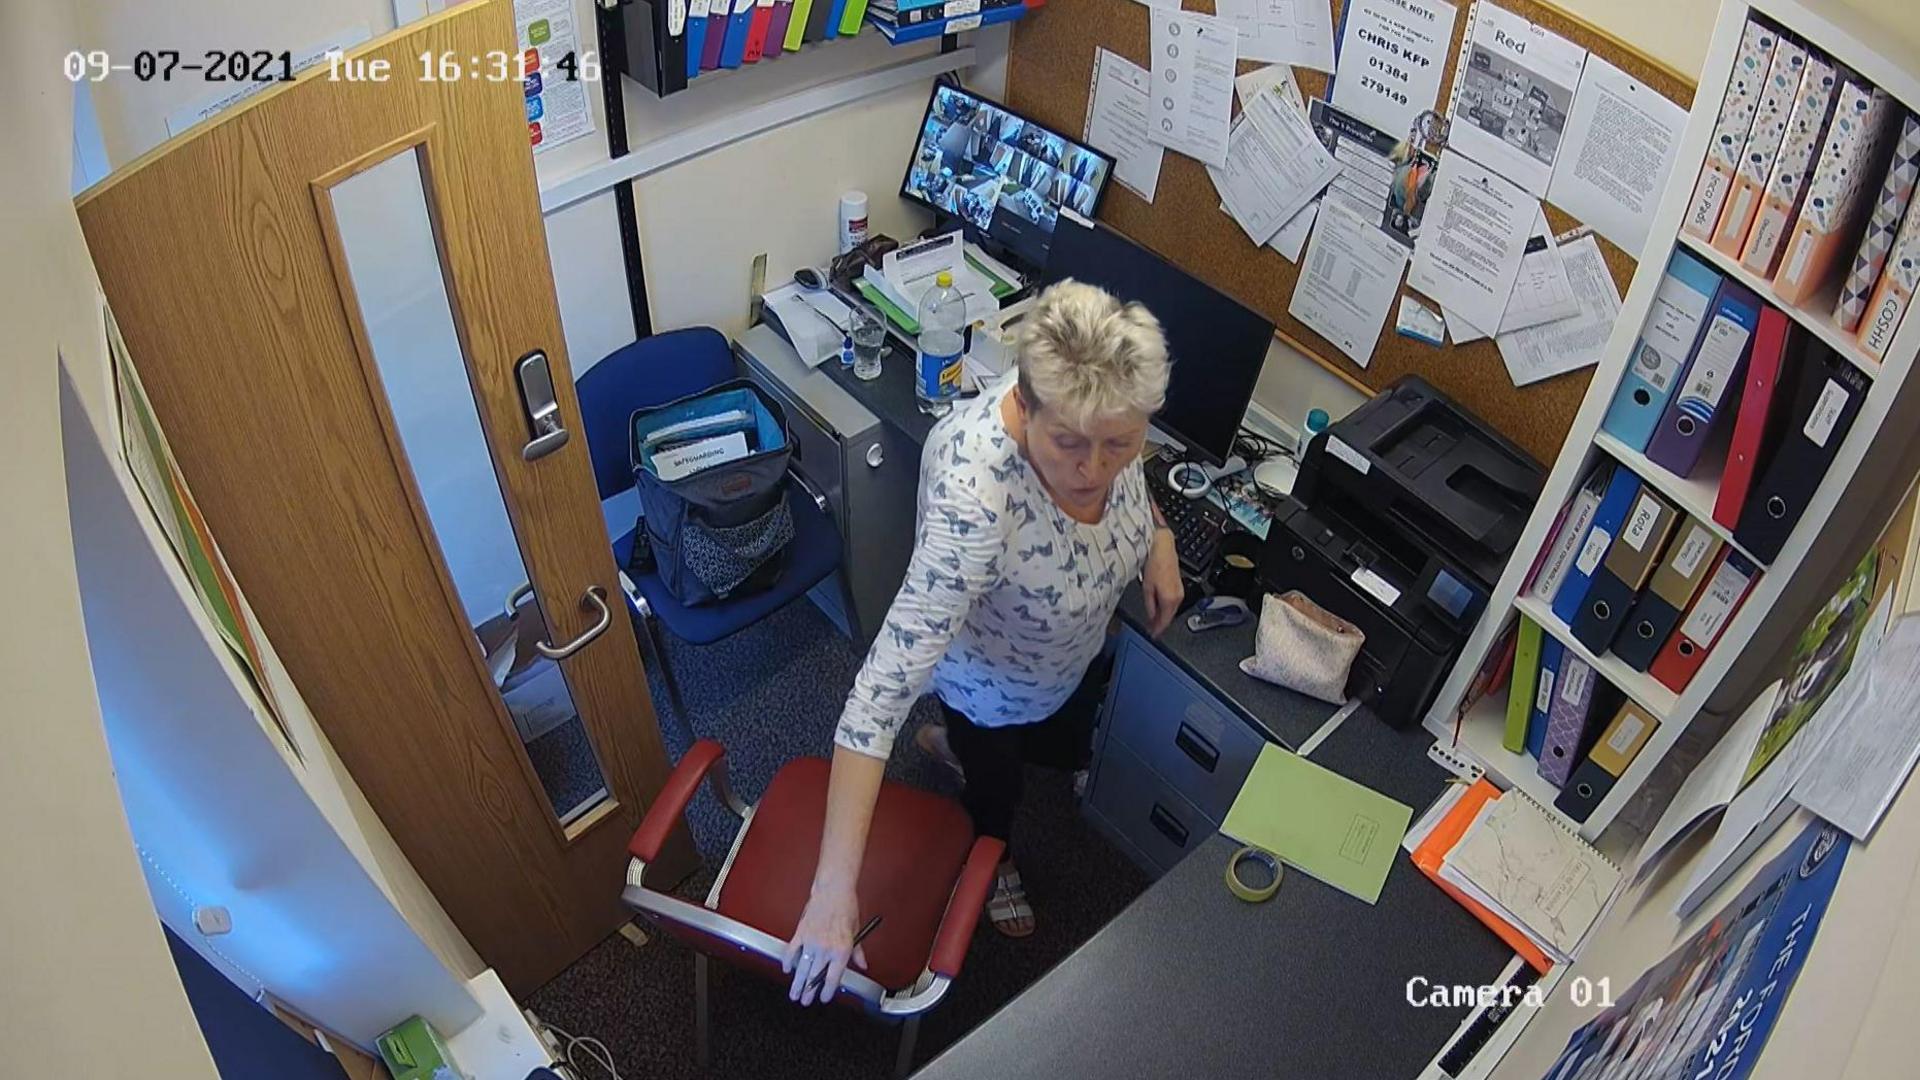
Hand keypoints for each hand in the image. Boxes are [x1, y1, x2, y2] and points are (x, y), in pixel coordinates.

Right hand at [782, 881, 867, 1005]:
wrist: (833, 890)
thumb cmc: (846, 907)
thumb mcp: (856, 931)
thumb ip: (858, 952)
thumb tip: (862, 964)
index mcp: (842, 950)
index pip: (833, 978)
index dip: (827, 992)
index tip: (824, 997)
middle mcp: (826, 948)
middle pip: (814, 977)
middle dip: (809, 992)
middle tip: (805, 1001)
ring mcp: (811, 941)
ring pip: (802, 968)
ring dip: (796, 983)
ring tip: (794, 993)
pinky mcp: (800, 933)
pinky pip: (791, 951)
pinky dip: (788, 962)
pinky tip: (787, 969)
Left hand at [1143, 528, 1184, 636]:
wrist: (1162, 548)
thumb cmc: (1154, 563)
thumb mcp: (1146, 587)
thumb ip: (1149, 604)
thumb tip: (1151, 615)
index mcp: (1170, 599)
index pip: (1165, 621)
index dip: (1158, 630)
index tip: (1152, 635)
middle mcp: (1178, 597)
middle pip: (1169, 616)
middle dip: (1160, 624)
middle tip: (1152, 630)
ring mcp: (1180, 591)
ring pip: (1172, 610)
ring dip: (1163, 616)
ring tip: (1154, 621)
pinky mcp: (1179, 586)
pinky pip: (1173, 602)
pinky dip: (1166, 607)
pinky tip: (1159, 608)